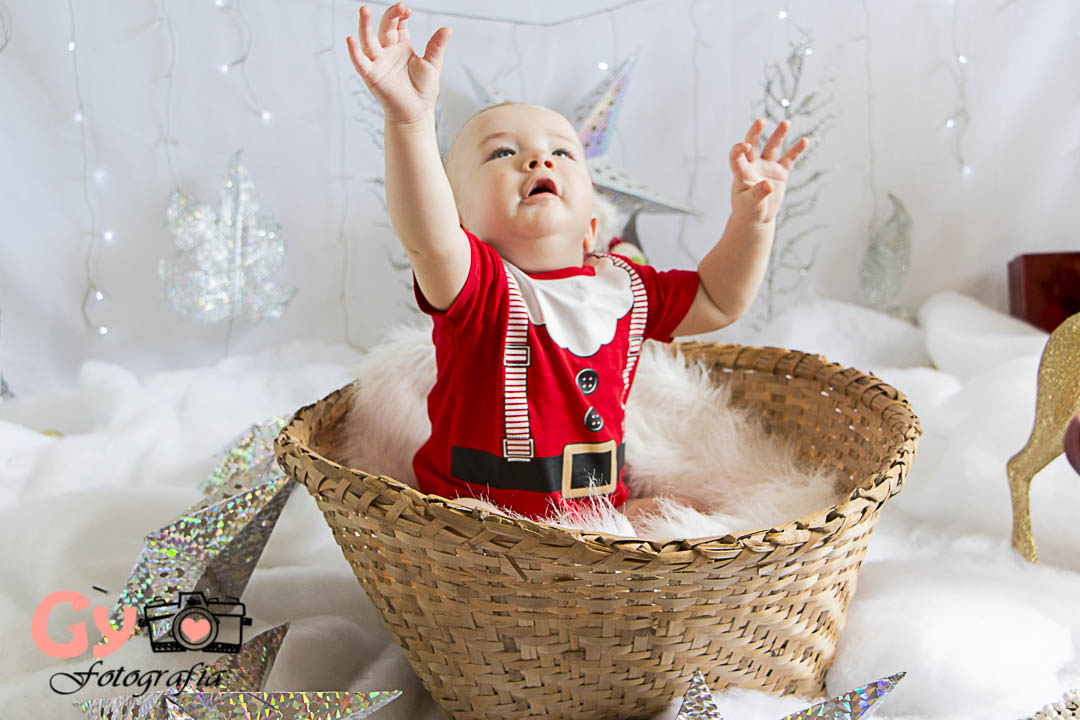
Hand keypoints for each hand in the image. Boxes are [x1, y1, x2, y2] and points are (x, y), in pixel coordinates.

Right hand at [346, 3, 451, 125]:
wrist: (417, 113)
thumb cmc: (423, 91)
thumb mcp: (432, 65)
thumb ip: (436, 46)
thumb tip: (447, 28)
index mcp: (402, 47)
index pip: (397, 25)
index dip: (401, 15)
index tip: (407, 9)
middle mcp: (388, 52)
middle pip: (384, 28)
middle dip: (390, 16)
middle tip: (399, 7)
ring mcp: (378, 63)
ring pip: (368, 41)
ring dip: (365, 26)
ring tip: (364, 10)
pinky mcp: (371, 76)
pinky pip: (360, 62)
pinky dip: (354, 52)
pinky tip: (350, 40)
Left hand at [729, 118, 808, 224]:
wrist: (757, 217)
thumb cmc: (748, 210)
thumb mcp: (750, 204)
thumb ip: (757, 194)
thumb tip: (769, 185)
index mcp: (741, 173)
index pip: (736, 157)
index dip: (738, 149)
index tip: (745, 146)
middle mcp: (753, 165)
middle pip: (753, 145)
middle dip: (755, 132)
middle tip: (760, 121)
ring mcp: (767, 167)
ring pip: (772, 147)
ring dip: (778, 135)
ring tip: (785, 122)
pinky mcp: (780, 172)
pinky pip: (789, 159)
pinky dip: (796, 150)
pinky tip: (804, 140)